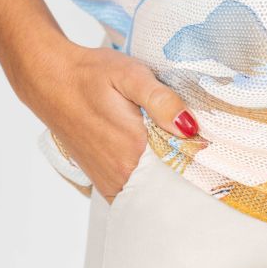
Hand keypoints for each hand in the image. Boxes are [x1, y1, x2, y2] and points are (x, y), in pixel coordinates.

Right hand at [24, 43, 198, 202]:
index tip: (216, 147)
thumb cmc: (90, 74)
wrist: (51, 80)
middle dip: (190, 170)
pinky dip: (151, 183)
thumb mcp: (131, 75)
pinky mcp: (102, 181)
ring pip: (153, 191)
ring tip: (182, 151)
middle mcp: (121, 175)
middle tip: (202, 147)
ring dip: (170, 177)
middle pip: (170, 183)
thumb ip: (161, 101)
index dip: (203, 159)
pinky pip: (135, 193)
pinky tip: (158, 160)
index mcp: (133, 150)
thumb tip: (190, 126)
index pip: (183, 170)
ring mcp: (110, 182)